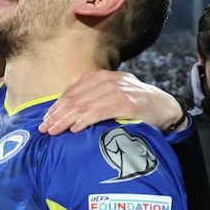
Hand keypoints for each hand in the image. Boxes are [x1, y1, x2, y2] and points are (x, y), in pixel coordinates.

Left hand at [39, 71, 184, 134]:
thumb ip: (91, 98)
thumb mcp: (111, 95)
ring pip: (83, 106)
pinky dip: (84, 121)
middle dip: (56, 115)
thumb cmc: (134, 105)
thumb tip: (65, 112)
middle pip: (74, 99)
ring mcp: (117, 91)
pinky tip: (74, 129)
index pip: (71, 92)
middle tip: (44, 129)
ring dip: (65, 120)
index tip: (45, 120)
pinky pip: (99, 112)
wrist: (164, 107)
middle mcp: (107, 80)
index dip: (56, 107)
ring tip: (54, 131)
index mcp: (100, 77)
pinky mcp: (126, 103)